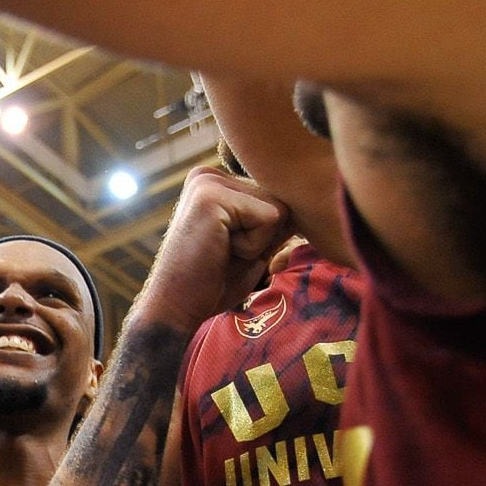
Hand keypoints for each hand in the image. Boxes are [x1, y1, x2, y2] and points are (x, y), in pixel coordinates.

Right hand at [133, 166, 290, 331]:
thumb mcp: (252, 246)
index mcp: (215, 183)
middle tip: (224, 255)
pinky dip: (253, 247)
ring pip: (278, 208)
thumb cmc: (213, 283)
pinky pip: (269, 218)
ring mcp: (208, 182)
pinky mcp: (212, 196)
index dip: (265, 236)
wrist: (175, 310)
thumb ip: (274, 222)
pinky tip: (220, 252)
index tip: (228, 252)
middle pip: (279, 200)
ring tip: (222, 253)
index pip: (274, 198)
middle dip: (263, 238)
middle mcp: (209, 175)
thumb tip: (310, 203)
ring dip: (258, 243)